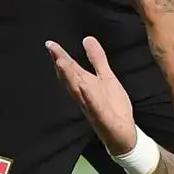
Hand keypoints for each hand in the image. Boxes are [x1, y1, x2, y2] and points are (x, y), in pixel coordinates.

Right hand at [47, 37, 137, 154]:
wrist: (123, 134)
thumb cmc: (113, 106)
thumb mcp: (107, 78)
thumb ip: (97, 59)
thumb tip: (87, 38)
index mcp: (86, 85)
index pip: (72, 69)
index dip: (61, 57)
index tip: (50, 43)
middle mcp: (85, 96)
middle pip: (71, 79)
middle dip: (62, 64)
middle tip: (52, 49)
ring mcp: (92, 108)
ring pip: (79, 92)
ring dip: (70, 78)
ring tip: (62, 62)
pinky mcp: (103, 119)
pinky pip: (95, 107)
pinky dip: (90, 97)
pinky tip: (85, 87)